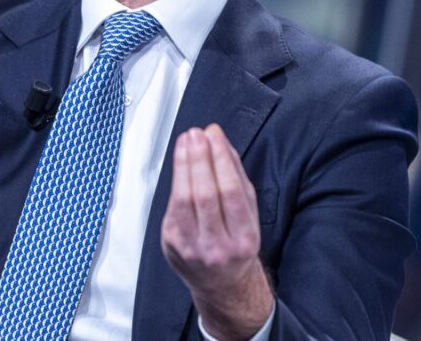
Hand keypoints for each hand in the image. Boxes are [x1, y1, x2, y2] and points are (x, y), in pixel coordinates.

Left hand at [161, 124, 273, 339]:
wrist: (222, 284)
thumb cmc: (236, 244)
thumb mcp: (249, 214)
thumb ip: (237, 178)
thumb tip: (222, 143)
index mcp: (244, 240)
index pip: (231, 193)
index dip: (220, 160)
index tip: (214, 136)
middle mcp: (217, 248)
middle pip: (205, 195)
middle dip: (199, 159)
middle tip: (197, 134)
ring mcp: (191, 248)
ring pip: (184, 199)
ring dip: (184, 165)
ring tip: (186, 141)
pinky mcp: (171, 245)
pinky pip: (173, 207)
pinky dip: (176, 181)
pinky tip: (180, 162)